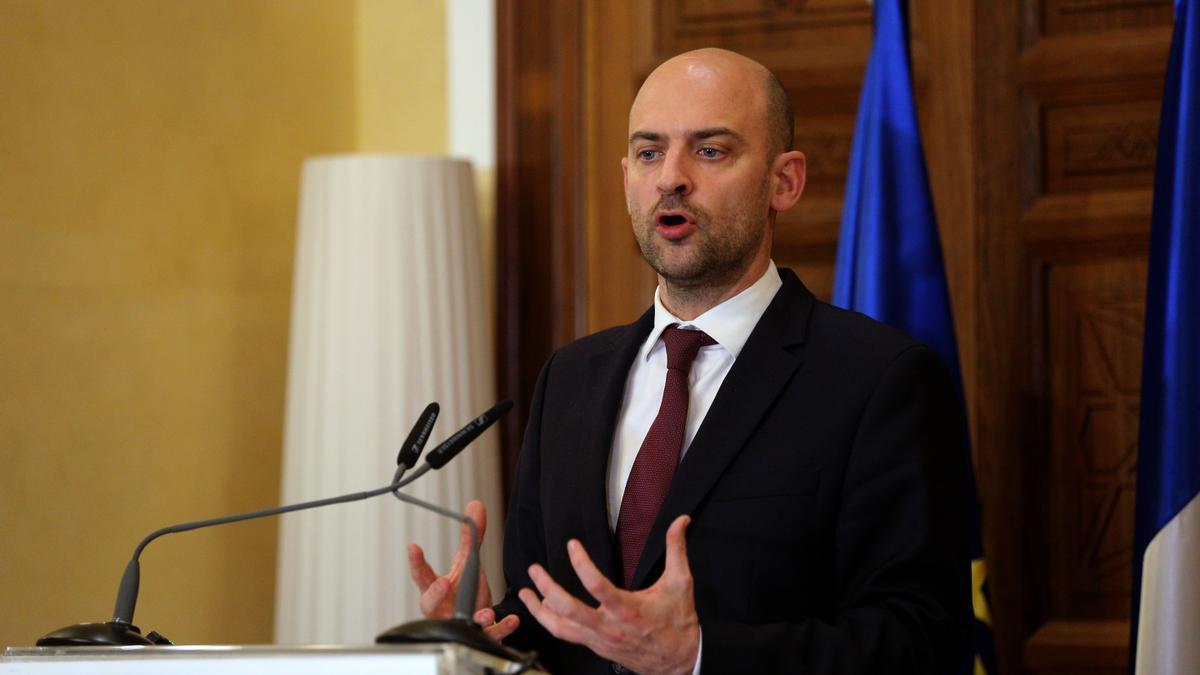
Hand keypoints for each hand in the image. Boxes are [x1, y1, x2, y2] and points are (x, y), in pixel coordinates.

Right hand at [407, 499, 519, 640]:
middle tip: (443, 583)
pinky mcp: (478, 636)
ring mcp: (459, 624)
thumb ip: (471, 538)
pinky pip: (489, 635)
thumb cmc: (464, 594)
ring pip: (459, 624)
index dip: (416, 563)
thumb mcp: (467, 564)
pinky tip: (511, 620)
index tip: (413, 547)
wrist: (476, 625)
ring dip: (473, 617)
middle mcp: (443, 609)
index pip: (422, 576)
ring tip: (484, 612)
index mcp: (437, 590)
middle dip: (435, 594)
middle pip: (430, 604)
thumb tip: (475, 505)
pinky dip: (500, 628)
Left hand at [518, 515, 699, 674]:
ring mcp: (601, 639)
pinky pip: (567, 635)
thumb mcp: (680, 582)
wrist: (680, 661)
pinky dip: (551, 622)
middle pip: (569, 610)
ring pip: (561, 628)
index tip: (572, 545)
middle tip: (534, 570)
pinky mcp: (597, 646)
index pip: (597, 586)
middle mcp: (610, 627)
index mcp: (628, 609)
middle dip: (547, 589)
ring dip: (540, 610)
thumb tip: (681, 520)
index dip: (581, 564)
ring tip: (526, 592)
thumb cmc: (678, 622)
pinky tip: (542, 610)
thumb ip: (676, 548)